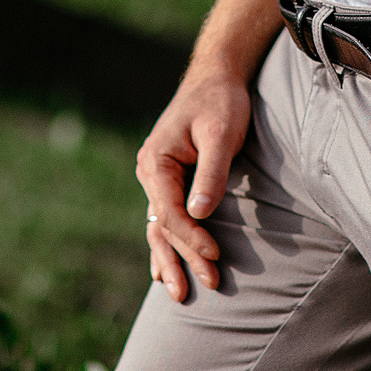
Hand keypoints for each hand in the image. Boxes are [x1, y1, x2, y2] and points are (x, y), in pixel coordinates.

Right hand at [134, 66, 250, 300]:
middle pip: (164, 226)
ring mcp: (157, 178)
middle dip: (185, 257)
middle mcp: (150, 172)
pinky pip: (165, 218)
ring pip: (161, 227)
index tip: (216, 256)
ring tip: (181, 294)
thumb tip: (200, 214)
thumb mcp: (221, 133)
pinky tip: (163, 271)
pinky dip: (167, 245)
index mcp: (156, 161)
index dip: (192, 238)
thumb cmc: (220, 101)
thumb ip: (211, 173)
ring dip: (173, 259)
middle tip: (210, 284)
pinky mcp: (170, 180)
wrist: (217, 77)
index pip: (171, 212)